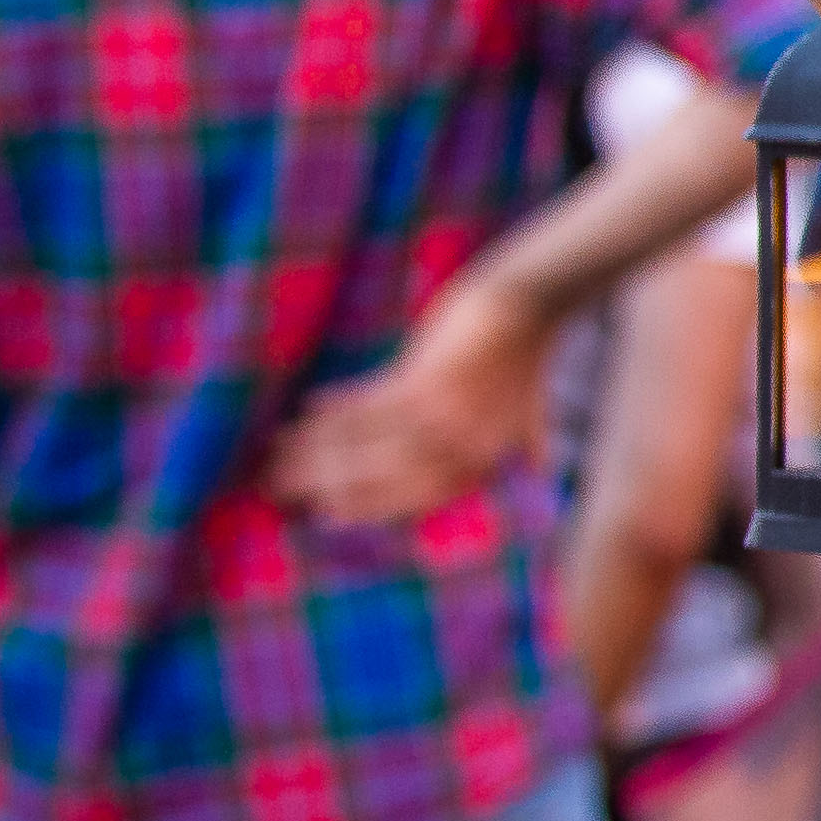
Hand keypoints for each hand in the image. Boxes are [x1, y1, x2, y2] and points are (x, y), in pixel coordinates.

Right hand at [269, 276, 554, 529]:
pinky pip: (367, 404)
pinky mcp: (425, 381)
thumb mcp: (533, 411)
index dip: (364, 508)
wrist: (531, 303)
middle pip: (377, 476)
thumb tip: (542, 471)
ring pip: (363, 443)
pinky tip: (308, 407)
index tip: (323, 516)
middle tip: (278, 486)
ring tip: (278, 451)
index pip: (414, 498)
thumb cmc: (528, 356)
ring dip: (315, 447)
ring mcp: (441, 417)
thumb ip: (530, 443)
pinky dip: (337, 408)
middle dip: (323, 482)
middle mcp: (459, 448)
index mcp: (482, 461)